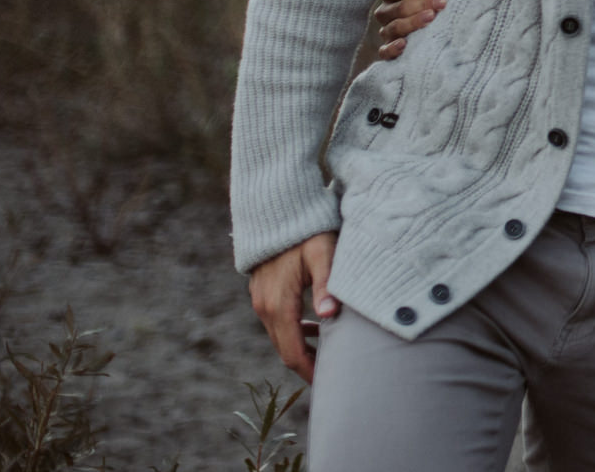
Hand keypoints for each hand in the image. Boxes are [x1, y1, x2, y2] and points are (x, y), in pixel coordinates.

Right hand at [248, 231, 337, 381]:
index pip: (292, 352)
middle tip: (333, 374)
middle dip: (307, 365)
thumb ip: (326, 285)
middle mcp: (264, 307)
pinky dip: (294, 331)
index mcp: (279, 305)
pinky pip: (277, 322)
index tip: (329, 382)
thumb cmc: (306, 231)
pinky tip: (315, 327)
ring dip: (301, 348)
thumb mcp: (323, 254)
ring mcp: (260, 300)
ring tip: (329, 353)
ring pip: (280, 336)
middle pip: (284, 350)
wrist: (276, 211)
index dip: (310, 371)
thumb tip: (330, 316)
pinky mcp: (262, 292)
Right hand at [374, 0, 443, 58]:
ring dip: (413, 22)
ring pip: (395, 27)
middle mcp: (385, 12)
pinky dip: (392, 48)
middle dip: (423, 4)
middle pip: (400, 8)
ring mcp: (386, 32)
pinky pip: (384, 51)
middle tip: (443, 3)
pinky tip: (405, 44)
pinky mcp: (388, 51)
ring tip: (431, 18)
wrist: (428, 27)